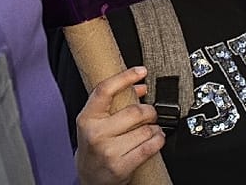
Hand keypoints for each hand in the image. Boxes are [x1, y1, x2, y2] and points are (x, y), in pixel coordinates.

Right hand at [74, 66, 165, 184]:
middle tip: (151, 113)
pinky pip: (149, 147)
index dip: (125, 77)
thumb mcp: (95, 122)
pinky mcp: (121, 166)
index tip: (140, 71)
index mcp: (87, 118)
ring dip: (155, 128)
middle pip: (134, 111)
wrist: (89, 176)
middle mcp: (96, 133)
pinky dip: (158, 140)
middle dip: (149, 111)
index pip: (105, 90)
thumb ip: (114, 103)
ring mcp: (108, 151)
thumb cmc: (94, 146)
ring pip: (145, 130)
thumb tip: (139, 87)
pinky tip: (157, 138)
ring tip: (153, 129)